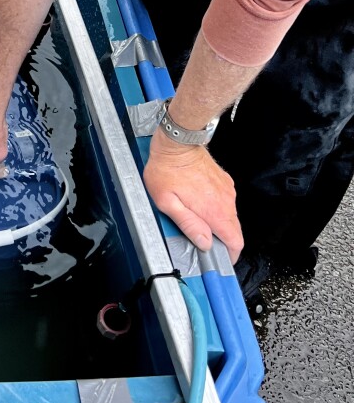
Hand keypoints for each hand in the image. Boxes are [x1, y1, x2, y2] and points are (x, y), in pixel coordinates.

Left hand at [143, 130, 243, 262]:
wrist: (177, 143)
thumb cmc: (167, 170)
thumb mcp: (168, 203)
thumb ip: (189, 225)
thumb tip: (204, 243)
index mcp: (215, 211)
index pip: (236, 242)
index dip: (230, 256)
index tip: (219, 260)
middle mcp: (226, 201)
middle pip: (234, 231)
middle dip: (222, 241)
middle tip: (203, 240)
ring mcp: (227, 190)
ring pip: (229, 217)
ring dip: (218, 223)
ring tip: (196, 218)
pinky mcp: (224, 182)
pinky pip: (225, 202)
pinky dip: (216, 208)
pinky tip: (199, 202)